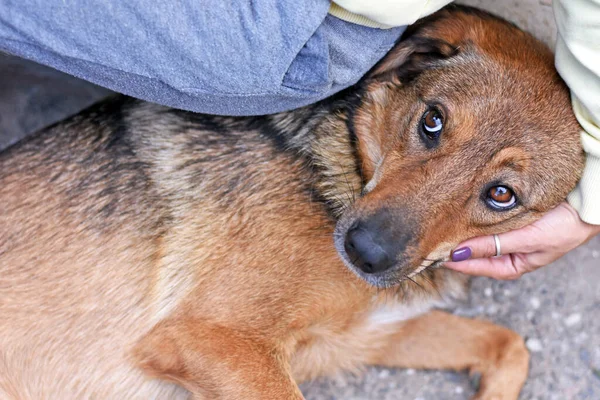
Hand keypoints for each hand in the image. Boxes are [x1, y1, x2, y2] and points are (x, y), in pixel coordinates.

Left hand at [444, 202, 599, 279]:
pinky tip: (457, 208)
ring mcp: (506, 234)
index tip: (432, 253)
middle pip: (472, 251)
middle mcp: (506, 252)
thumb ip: (492, 245)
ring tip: (438, 221)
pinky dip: (471, 215)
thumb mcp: (527, 238)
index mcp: (512, 265)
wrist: (588, 201)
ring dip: (460, 228)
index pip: (474, 267)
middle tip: (427, 235)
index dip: (453, 261)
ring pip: (476, 234)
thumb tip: (457, 253)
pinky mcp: (506, 217)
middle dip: (452, 243)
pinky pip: (484, 219)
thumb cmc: (566, 225)